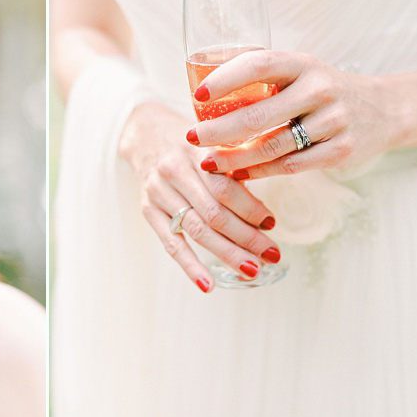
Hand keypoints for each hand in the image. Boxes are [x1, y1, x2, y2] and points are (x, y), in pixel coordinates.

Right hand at [119, 102, 281, 291]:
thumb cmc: (190, 142)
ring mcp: (158, 192)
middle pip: (213, 213)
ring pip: (196, 230)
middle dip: (246, 237)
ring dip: (226, 253)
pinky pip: (170, 243)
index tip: (271, 223)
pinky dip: (189, 265)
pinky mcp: (148, 210)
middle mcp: (174, 171)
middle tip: (271, 255)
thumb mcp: (212, 143)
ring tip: (251, 270)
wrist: (144, 133)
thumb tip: (264, 215)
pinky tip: (208, 284)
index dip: (250, 208)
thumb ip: (234, 169)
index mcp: (196, 151)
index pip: (225, 187)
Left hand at [186, 51, 396, 178]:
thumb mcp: (298, 72)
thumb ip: (261, 78)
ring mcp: (333, 121)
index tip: (198, 96)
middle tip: (191, 138)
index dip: (226, 79)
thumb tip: (200, 90)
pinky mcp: (341, 151)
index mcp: (302, 63)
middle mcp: (320, 88)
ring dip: (235, 158)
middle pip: (259, 114)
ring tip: (209, 162)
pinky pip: (290, 166)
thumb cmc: (321, 91)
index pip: (259, 64)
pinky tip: (239, 173)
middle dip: (219, 130)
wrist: (383, 109)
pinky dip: (260, 172)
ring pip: (272, 146)